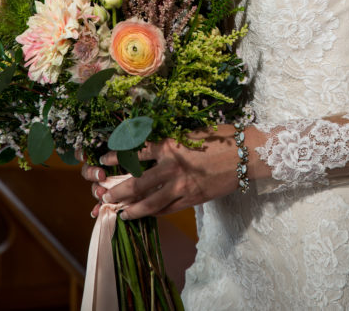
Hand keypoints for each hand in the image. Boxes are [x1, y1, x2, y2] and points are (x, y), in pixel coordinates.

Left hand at [81, 125, 239, 219]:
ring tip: (122, 213)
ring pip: (150, 202)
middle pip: (137, 183)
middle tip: (104, 197)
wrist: (245, 154)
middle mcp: (172, 167)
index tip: (103, 160)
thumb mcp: (191, 133)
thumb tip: (150, 148)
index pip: (136, 152)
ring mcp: (182, 185)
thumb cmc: (220, 137)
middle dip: (117, 192)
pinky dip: (155, 213)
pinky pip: (168, 209)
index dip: (116, 157)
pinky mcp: (193, 199)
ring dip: (133, 209)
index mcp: (171, 145)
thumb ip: (171, 143)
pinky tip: (148, 215)